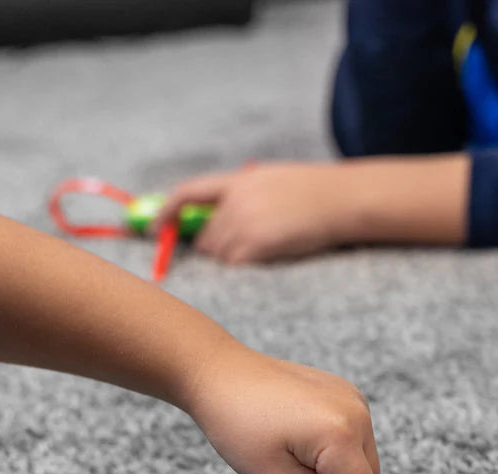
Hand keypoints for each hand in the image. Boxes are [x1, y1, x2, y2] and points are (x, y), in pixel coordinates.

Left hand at [156, 162, 347, 264]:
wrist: (342, 200)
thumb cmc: (316, 194)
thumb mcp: (273, 181)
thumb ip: (244, 196)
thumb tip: (219, 222)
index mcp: (238, 181)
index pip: (188, 192)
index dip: (166, 212)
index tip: (155, 229)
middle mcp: (235, 201)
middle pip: (204, 237)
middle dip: (213, 249)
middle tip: (240, 252)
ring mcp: (245, 222)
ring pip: (219, 256)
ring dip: (234, 261)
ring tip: (264, 251)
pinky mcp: (257, 244)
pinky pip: (235, 266)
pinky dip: (245, 269)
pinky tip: (267, 260)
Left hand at [182, 348, 424, 473]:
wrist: (221, 374)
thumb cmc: (238, 423)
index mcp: (338, 436)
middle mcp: (356, 414)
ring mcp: (354, 400)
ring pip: (364, 462)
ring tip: (294, 460)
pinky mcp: (347, 395)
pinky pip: (355, 440)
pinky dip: (339, 456)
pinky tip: (303, 446)